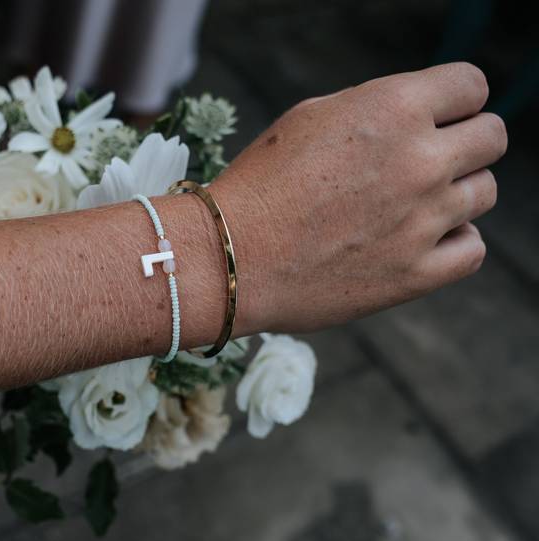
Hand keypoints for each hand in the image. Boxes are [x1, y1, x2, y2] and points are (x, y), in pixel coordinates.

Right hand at [211, 62, 506, 334]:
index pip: (472, 86)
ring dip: (453, 194)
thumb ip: (378, 110)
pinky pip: (473, 248)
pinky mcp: (417, 274)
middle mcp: (419, 161)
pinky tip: (415, 240)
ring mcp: (423, 220)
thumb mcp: (310, 119)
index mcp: (392, 110)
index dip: (453, 101)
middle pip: (493, 137)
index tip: (434, 119)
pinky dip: (453, 243)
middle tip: (420, 163)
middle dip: (462, 143)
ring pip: (485, 193)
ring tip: (403, 207)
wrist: (226, 258)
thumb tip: (421, 118)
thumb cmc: (259, 185)